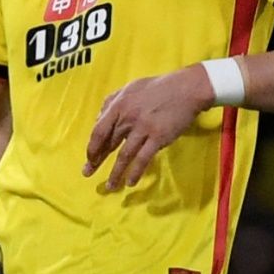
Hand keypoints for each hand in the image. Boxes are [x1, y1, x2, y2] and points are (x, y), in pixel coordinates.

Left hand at [82, 66, 215, 193]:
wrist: (186, 88)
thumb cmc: (158, 87)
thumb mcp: (130, 88)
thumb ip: (112, 101)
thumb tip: (98, 118)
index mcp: (119, 105)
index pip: (98, 130)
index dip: (92, 146)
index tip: (89, 158)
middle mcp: (128, 117)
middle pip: (108, 144)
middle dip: (97, 161)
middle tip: (88, 174)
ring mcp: (143, 128)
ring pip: (124, 155)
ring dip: (116, 173)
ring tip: (110, 186)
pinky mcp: (158, 137)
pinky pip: (143, 159)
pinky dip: (135, 172)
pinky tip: (130, 182)